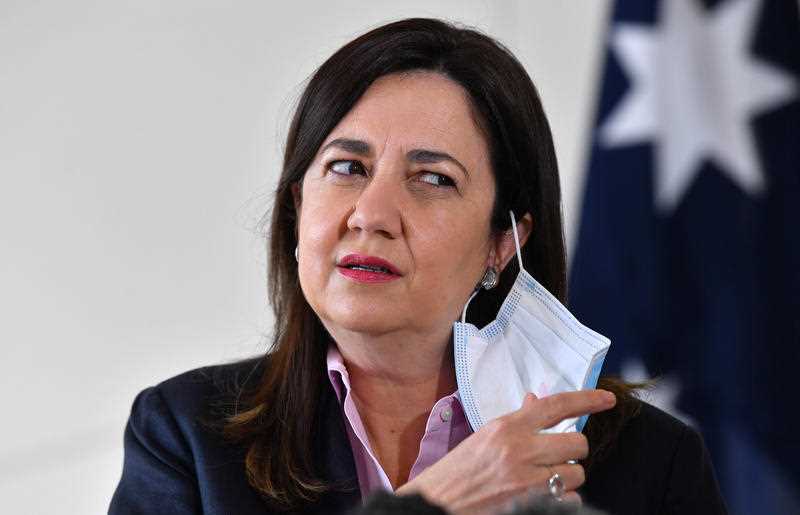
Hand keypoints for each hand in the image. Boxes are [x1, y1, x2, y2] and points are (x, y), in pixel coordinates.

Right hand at [395, 389, 615, 514]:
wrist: (437, 504)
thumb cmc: (456, 473)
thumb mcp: (483, 438)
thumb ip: (515, 421)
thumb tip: (537, 401)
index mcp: (507, 427)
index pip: (557, 405)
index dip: (588, 400)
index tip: (607, 400)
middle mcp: (521, 451)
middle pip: (577, 443)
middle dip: (572, 451)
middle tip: (557, 455)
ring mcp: (529, 482)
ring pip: (577, 474)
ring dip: (566, 477)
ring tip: (542, 479)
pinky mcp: (534, 506)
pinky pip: (570, 500)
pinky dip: (562, 500)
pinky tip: (541, 497)